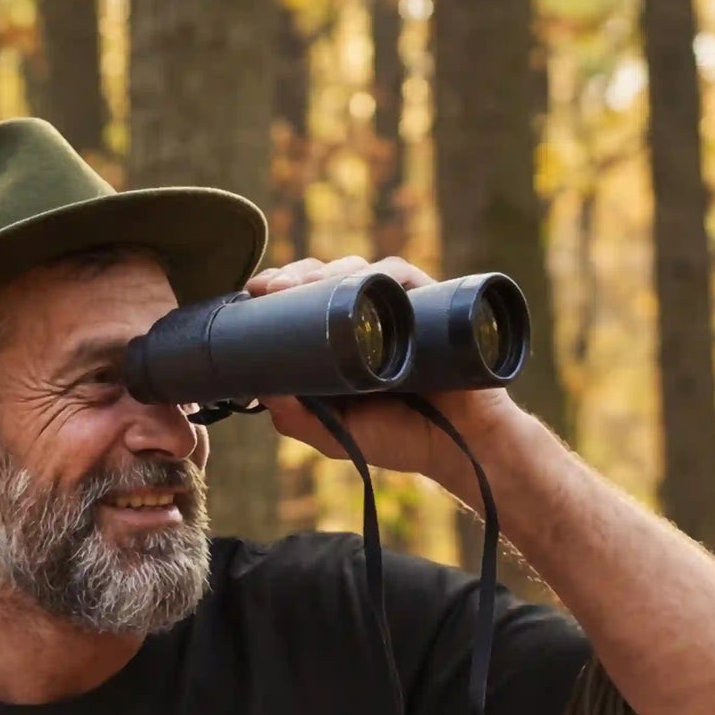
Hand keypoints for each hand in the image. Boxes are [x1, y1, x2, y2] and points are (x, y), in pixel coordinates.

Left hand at [246, 255, 523, 505]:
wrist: (460, 445)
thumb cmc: (399, 439)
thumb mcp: (335, 435)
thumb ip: (298, 420)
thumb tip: (261, 391)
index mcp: (337, 342)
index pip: (302, 303)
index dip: (278, 291)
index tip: (253, 292)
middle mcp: (364, 319)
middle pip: (324, 277)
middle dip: (295, 274)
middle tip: (271, 286)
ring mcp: (397, 309)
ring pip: (357, 270)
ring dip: (327, 269)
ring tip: (306, 282)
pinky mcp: (429, 303)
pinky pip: (402, 275)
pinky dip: (380, 273)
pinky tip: (359, 281)